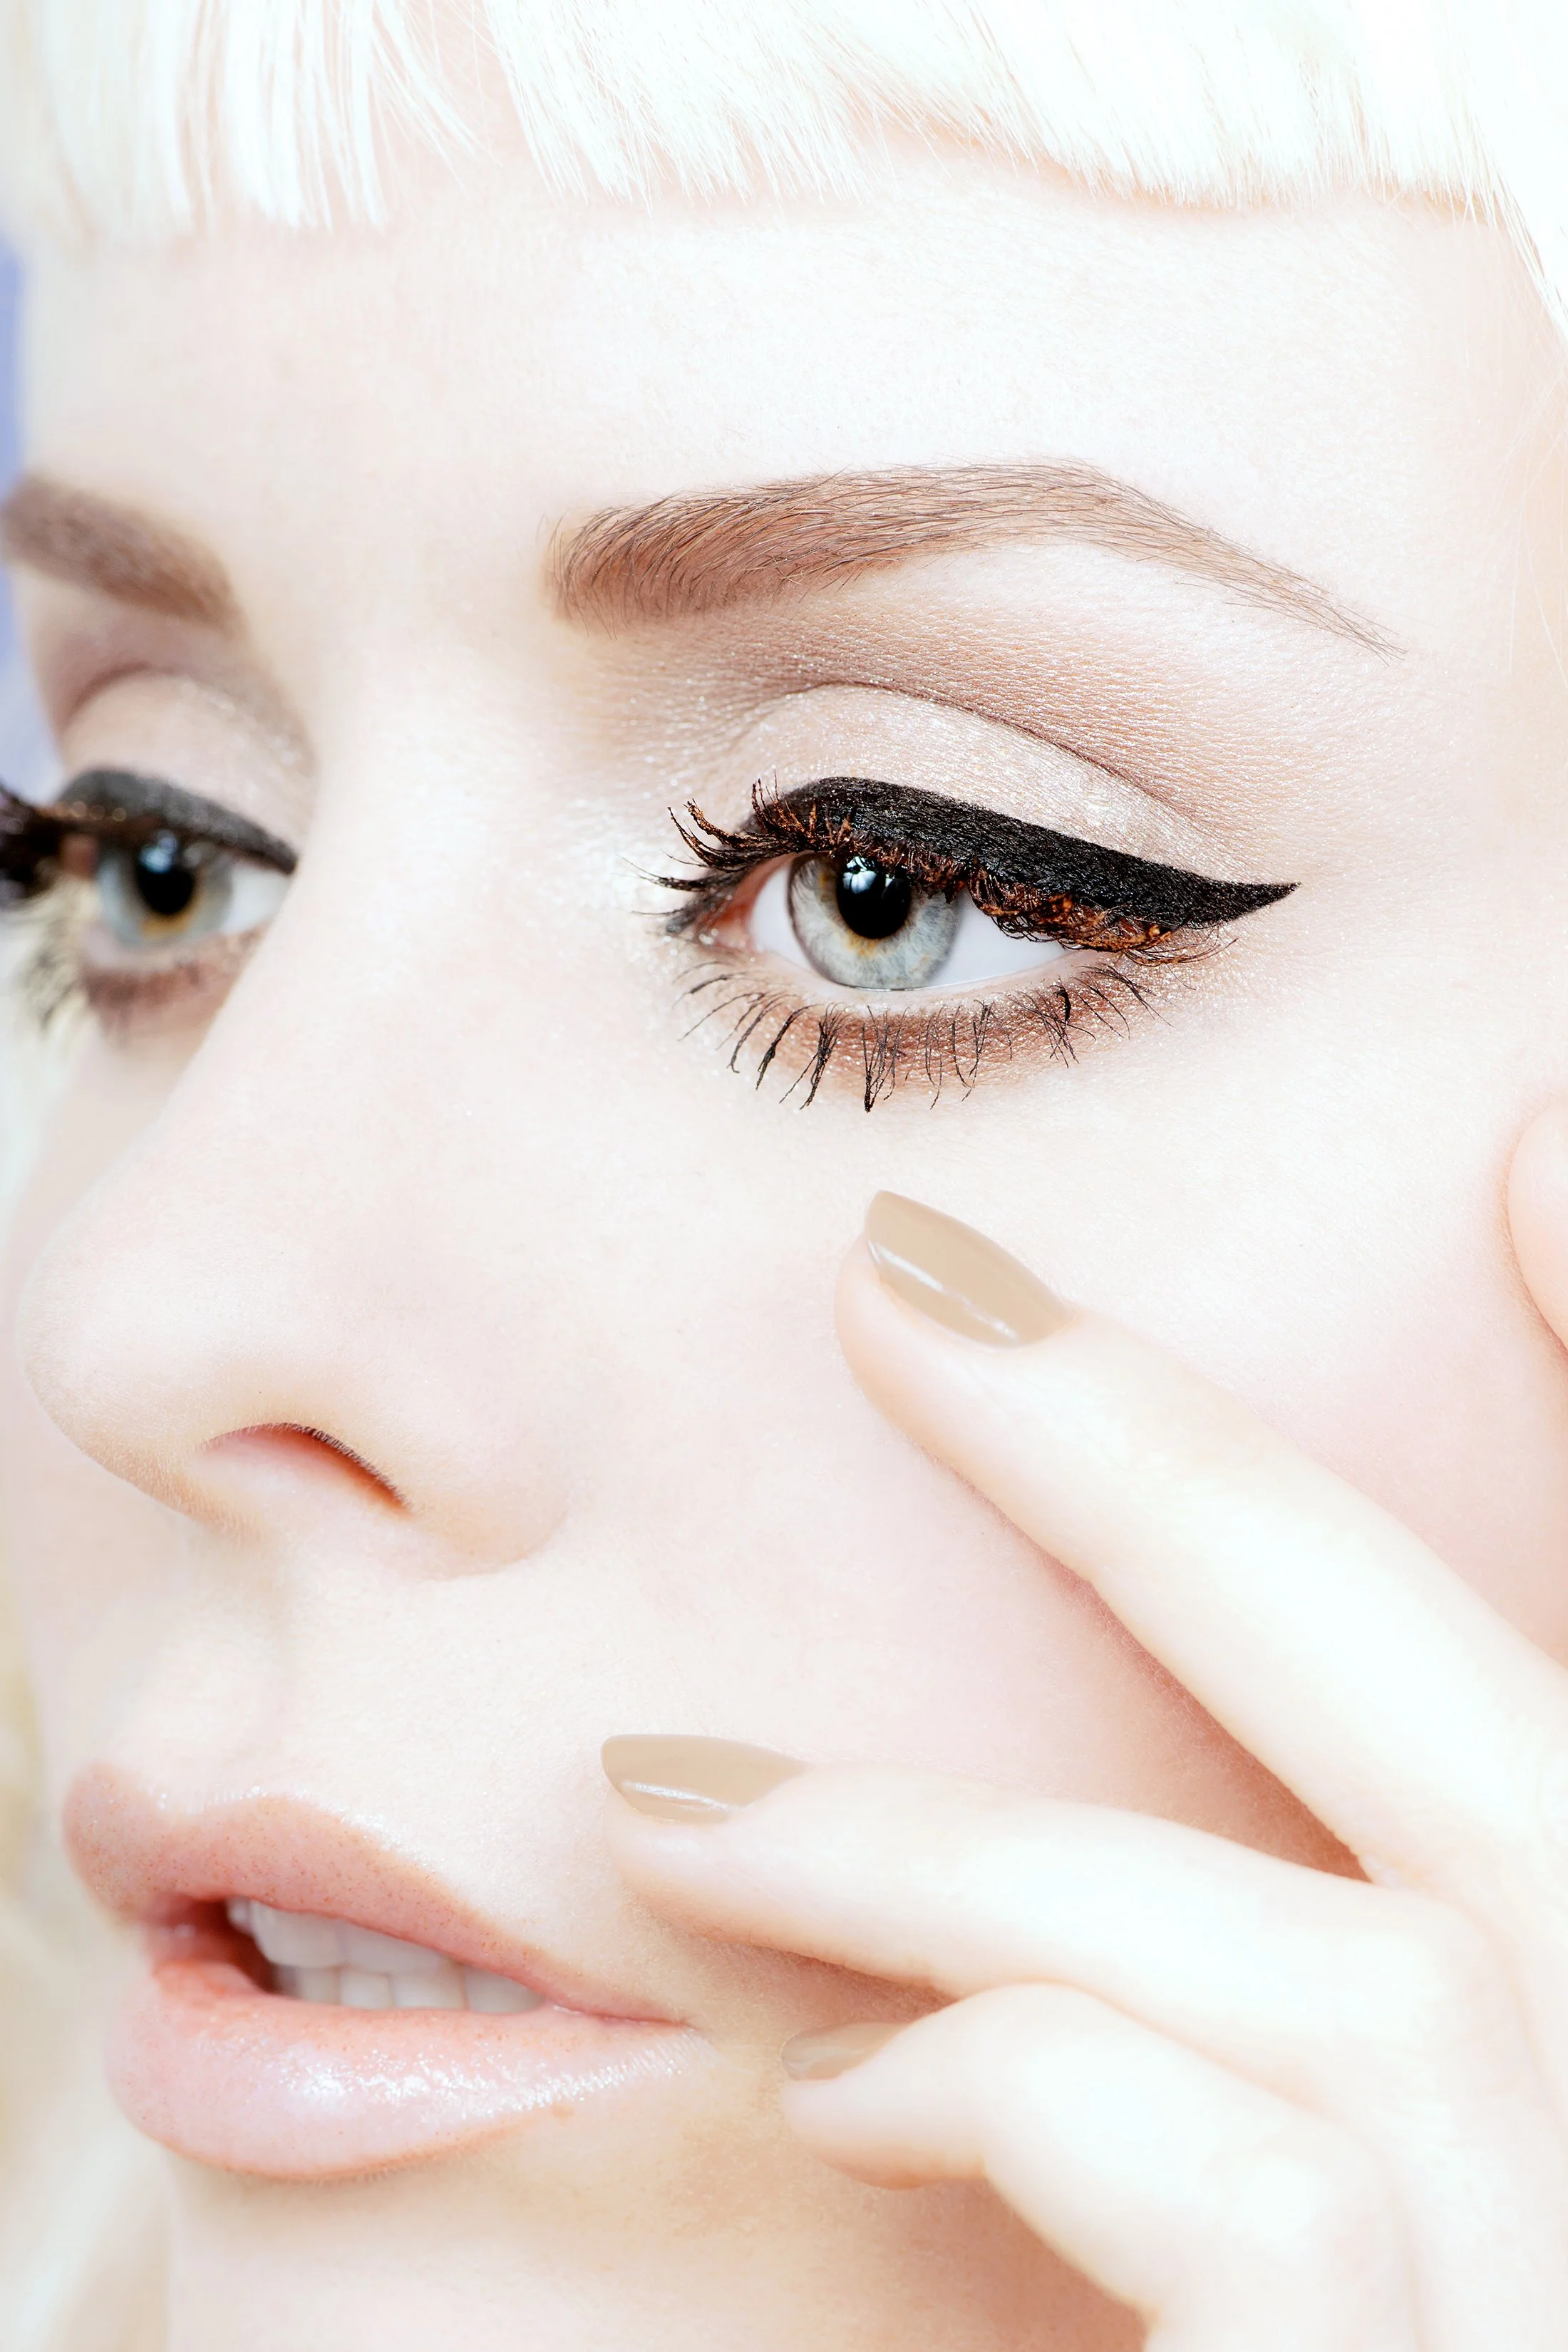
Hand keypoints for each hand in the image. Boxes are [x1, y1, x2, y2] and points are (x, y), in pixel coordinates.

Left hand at [602, 1109, 1567, 2350]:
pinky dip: (991, 2071)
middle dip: (1173, 1465)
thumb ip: (1324, 1925)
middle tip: (897, 1285)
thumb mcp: (1403, 2151)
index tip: (1525, 1142)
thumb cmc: (1329, 2309)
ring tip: (664, 1810)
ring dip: (932, 1844)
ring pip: (1290, 1945)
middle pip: (1460, 1692)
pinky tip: (839, 2095)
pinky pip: (1216, 2155)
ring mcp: (1566, 2236)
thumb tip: (1188, 1772)